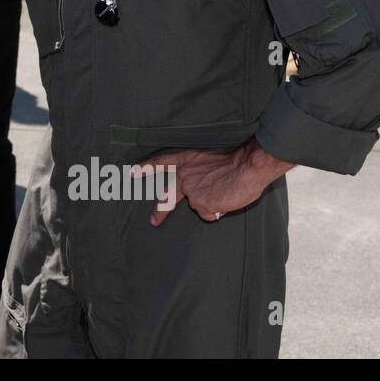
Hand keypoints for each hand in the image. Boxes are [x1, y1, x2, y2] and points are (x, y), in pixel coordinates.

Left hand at [137, 139, 294, 226]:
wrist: (247, 166)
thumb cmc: (237, 162)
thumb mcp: (213, 161)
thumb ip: (201, 174)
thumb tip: (203, 192)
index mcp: (187, 160)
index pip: (162, 162)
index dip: (147, 167)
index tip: (132, 172)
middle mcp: (185, 176)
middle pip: (168, 195)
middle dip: (161, 210)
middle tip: (153, 220)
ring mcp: (191, 191)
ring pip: (201, 205)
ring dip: (213, 203)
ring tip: (226, 191)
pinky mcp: (200, 204)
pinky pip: (211, 214)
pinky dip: (219, 210)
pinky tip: (226, 199)